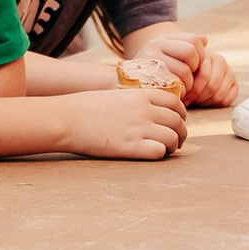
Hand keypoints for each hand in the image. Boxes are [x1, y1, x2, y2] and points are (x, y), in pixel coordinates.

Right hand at [58, 87, 186, 158]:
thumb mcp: (115, 95)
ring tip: (166, 149)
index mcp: (140, 95)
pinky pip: (160, 152)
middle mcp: (144, 110)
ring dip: (173, 145)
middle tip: (176, 140)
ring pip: (173, 137)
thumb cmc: (86, 107)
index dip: (180, 113)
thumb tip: (147, 109)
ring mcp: (139, 128)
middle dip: (181, 131)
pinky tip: (152, 154)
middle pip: (178, 120)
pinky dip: (161, 154)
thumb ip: (135, 100)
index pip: (174, 101)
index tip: (176, 121)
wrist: (67, 118)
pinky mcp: (131, 147)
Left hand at [182, 46, 237, 107]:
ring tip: (195, 101)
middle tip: (188, 101)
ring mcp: (229, 72)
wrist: (193, 70)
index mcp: (207, 55)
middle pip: (212, 86)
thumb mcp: (180, 68)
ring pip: (220, 94)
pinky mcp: (234, 84)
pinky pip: (228, 99)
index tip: (183, 95)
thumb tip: (178, 88)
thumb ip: (180, 73)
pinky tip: (206, 102)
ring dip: (206, 101)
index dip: (192, 89)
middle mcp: (220, 61)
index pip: (204, 76)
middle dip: (199, 97)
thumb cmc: (184, 71)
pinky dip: (216, 104)